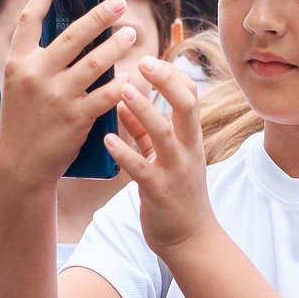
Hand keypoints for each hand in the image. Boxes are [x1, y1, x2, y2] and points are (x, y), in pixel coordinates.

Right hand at [0, 0, 137, 189]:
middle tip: (118, 2)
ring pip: (94, 62)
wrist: (20, 165)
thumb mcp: (20, 87)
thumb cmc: (24, 122)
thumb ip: (38, 61)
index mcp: (18, 63)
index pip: (29, 20)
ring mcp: (56, 96)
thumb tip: (69, 35)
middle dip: (98, 16)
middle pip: (72, 36)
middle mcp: (35, 75)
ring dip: (116, 46)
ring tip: (130, 34)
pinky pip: (105, 94)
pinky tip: (130, 76)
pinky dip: (120, 84)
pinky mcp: (75, 117)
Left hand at [107, 57, 216, 257]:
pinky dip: (124, 151)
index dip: (172, 73)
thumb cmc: (176, 194)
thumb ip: (145, 130)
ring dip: (142, 109)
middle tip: (141, 61)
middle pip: (185, 105)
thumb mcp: (165, 157)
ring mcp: (175, 170)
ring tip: (120, 90)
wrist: (190, 239)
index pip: (190, 95)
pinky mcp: (159, 192)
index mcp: (191, 138)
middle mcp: (188, 150)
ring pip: (163, 133)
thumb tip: (125, 101)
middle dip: (165, 80)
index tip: (150, 58)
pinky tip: (107, 139)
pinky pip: (141, 168)